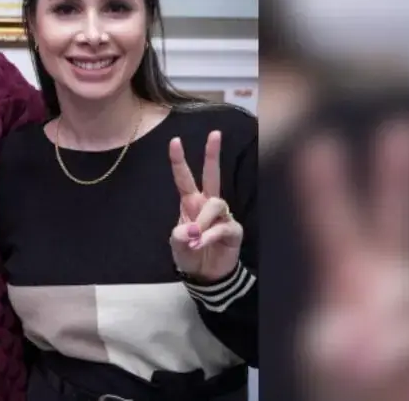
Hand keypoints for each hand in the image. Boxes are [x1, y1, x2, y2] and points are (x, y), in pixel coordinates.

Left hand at [169, 131, 242, 281]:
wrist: (206, 275)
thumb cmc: (189, 254)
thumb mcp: (177, 245)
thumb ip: (179, 236)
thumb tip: (190, 230)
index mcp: (190, 202)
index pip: (184, 178)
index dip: (178, 160)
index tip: (174, 141)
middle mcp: (207, 204)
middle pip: (212, 175)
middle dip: (212, 154)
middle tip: (214, 134)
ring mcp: (223, 216)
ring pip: (215, 203)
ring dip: (203, 220)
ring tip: (194, 238)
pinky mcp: (233, 230)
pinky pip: (222, 227)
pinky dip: (209, 236)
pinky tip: (201, 244)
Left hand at [296, 119, 408, 400]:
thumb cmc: (349, 374)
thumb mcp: (325, 351)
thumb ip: (338, 335)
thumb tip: (377, 329)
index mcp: (347, 271)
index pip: (332, 224)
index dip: (324, 189)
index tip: (317, 148)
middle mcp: (391, 273)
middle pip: (399, 218)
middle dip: (402, 175)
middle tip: (403, 129)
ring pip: (408, 291)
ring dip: (386, 329)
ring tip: (373, 360)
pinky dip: (405, 354)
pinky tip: (400, 365)